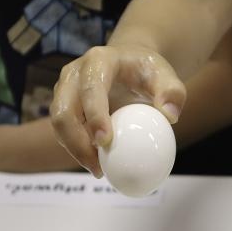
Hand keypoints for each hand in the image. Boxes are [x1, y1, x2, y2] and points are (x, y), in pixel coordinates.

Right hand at [51, 46, 185, 175]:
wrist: (130, 65)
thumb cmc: (147, 72)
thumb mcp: (166, 76)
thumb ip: (173, 92)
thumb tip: (169, 116)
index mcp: (99, 61)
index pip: (91, 88)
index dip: (94, 115)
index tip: (106, 142)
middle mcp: (74, 73)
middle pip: (62, 110)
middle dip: (76, 141)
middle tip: (98, 166)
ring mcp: (64, 90)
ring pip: (58, 124)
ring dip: (75, 150)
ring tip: (99, 169)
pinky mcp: (63, 106)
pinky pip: (64, 132)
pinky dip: (77, 149)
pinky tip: (97, 163)